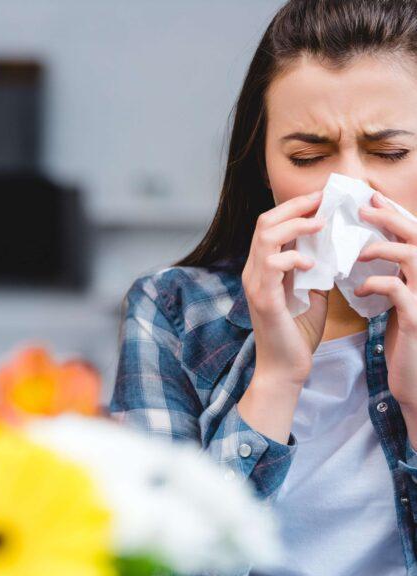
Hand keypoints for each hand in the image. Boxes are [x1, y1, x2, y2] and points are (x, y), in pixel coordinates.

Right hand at [242, 189, 328, 385]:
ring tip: (319, 223)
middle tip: (321, 200)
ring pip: (265, 238)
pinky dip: (294, 258)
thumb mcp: (310, 293)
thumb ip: (314, 270)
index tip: (319, 199)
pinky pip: (273, 265)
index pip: (269, 226)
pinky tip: (311, 263)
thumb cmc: (297, 333)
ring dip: (295, 226)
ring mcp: (255, 284)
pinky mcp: (263, 298)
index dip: (293, 209)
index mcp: (262, 269)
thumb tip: (330, 247)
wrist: (285, 368)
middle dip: (294, 207)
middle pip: (263, 223)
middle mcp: (253, 271)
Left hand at [355, 191, 416, 408]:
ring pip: (413, 257)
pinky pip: (399, 290)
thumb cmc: (404, 336)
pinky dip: (378, 283)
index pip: (413, 234)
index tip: (371, 198)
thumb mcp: (399, 300)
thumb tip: (365, 249)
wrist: (413, 377)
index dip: (395, 213)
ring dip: (384, 248)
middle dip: (391, 218)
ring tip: (358, 253)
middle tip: (363, 209)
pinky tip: (361, 290)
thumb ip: (391, 274)